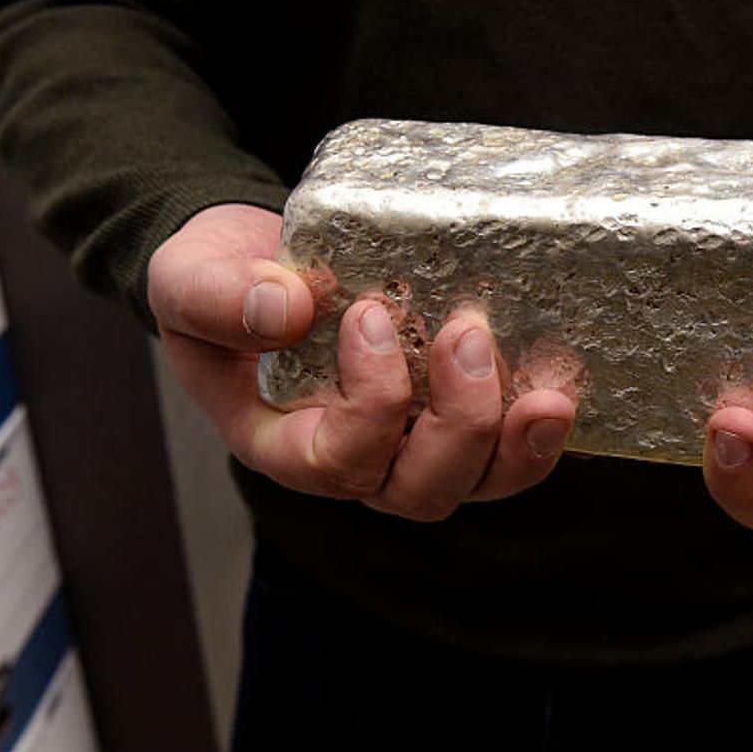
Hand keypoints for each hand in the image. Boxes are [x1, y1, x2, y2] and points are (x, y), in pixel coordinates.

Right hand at [146, 203, 577, 519]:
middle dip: (459, 426)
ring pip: (477, 482)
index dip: (371, 404)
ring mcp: (411, 440)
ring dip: (518, 446)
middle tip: (466, 334)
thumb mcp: (187, 281)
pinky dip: (540, 427)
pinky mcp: (454, 409)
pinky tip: (565, 387)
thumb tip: (286, 306)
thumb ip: (219, 298)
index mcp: (284, 443)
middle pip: (420, 490)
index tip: (369, 316)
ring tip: (546, 394)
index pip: (338, 461)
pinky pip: (508, 444)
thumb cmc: (216, 283)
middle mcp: (355, 458)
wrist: (250, 261)